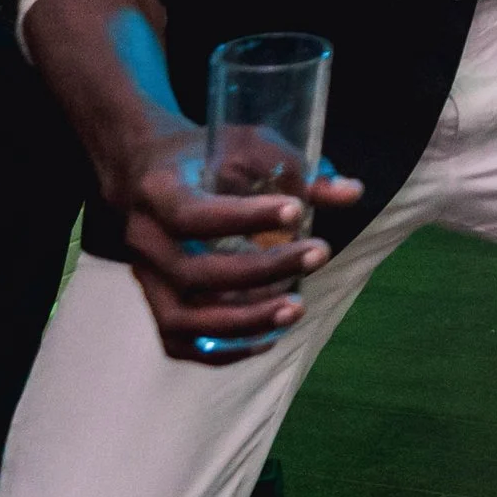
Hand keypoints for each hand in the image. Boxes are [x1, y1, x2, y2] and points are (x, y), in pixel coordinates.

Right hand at [110, 123, 362, 362]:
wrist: (144, 173)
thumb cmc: (205, 157)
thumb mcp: (246, 147)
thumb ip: (294, 170)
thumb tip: (352, 193)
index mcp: (159, 192)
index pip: (193, 214)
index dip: (244, 218)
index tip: (296, 211)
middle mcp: (143, 241)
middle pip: (194, 273)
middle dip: (262, 271)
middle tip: (319, 254)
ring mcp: (143, 279)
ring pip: (182, 320)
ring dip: (243, 321)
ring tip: (296, 309)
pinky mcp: (153, 304)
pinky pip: (178, 342)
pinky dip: (221, 349)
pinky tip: (267, 337)